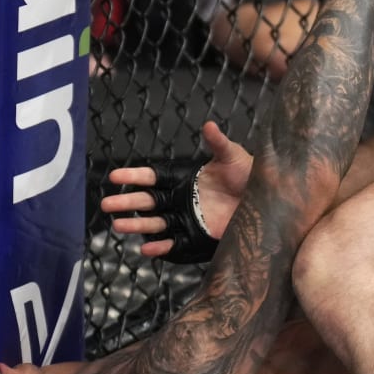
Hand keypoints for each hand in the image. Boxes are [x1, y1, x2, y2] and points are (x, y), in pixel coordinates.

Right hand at [101, 121, 252, 259]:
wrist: (268, 202)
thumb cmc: (249, 175)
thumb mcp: (232, 156)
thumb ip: (218, 143)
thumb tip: (209, 125)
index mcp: (184, 179)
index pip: (153, 178)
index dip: (134, 177)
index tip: (114, 177)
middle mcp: (181, 199)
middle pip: (147, 202)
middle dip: (127, 202)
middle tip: (106, 205)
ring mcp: (187, 219)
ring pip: (155, 223)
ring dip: (136, 225)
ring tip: (118, 226)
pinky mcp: (197, 236)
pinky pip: (174, 243)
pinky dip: (160, 247)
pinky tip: (146, 249)